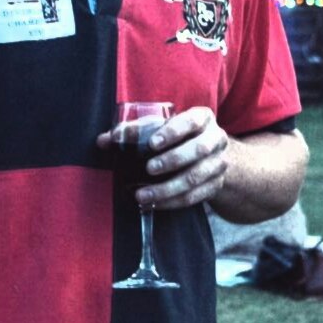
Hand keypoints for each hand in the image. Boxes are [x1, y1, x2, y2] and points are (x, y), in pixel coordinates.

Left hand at [96, 106, 228, 210]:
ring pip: (196, 177)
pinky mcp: (215, 185)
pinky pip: (195, 197)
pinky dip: (173, 202)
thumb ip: (134, 132)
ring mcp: (219, 164)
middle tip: (149, 169)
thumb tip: (104, 140)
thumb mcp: (162, 128)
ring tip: (143, 195)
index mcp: (202, 118)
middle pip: (198, 150)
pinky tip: (154, 204)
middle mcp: (216, 139)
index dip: (173, 131)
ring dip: (168, 188)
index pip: (191, 121)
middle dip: (172, 160)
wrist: (211, 156)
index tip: (152, 143)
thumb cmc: (178, 137)